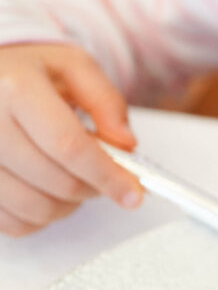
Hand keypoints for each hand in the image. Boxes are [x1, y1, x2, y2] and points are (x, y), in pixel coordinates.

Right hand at [0, 43, 142, 236]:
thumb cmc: (28, 70)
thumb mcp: (73, 67)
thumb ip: (106, 102)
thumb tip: (126, 146)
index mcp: (14, 88)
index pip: (69, 146)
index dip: (107, 175)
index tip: (133, 194)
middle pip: (56, 181)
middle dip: (93, 188)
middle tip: (105, 176)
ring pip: (34, 208)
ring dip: (69, 206)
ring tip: (75, 180)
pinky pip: (12, 223)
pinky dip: (40, 218)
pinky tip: (46, 192)